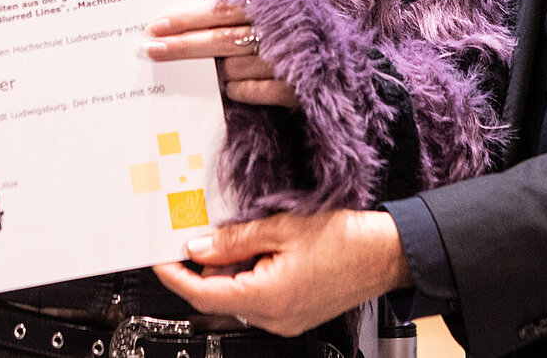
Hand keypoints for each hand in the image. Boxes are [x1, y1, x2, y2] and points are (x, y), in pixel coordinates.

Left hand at [145, 0, 295, 107]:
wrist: (350, 61)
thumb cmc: (299, 30)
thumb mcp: (275, 9)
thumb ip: (239, 12)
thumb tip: (185, 23)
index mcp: (273, 3)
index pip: (220, 10)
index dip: (186, 19)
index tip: (155, 27)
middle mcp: (280, 29)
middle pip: (219, 39)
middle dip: (182, 46)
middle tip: (151, 51)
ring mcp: (290, 59)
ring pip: (234, 68)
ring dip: (221, 72)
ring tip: (216, 71)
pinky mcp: (298, 88)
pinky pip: (253, 91)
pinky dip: (241, 89)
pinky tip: (235, 87)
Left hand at [153, 209, 412, 334]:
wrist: (388, 253)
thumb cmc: (347, 239)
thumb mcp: (282, 227)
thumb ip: (234, 240)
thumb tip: (199, 247)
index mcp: (267, 299)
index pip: (203, 294)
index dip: (175, 277)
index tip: (158, 260)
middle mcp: (274, 318)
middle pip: (218, 298)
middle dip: (202, 269)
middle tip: (192, 238)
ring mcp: (287, 319)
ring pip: (238, 297)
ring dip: (227, 271)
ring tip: (232, 238)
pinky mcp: (296, 313)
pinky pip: (258, 298)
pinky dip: (247, 276)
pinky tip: (255, 250)